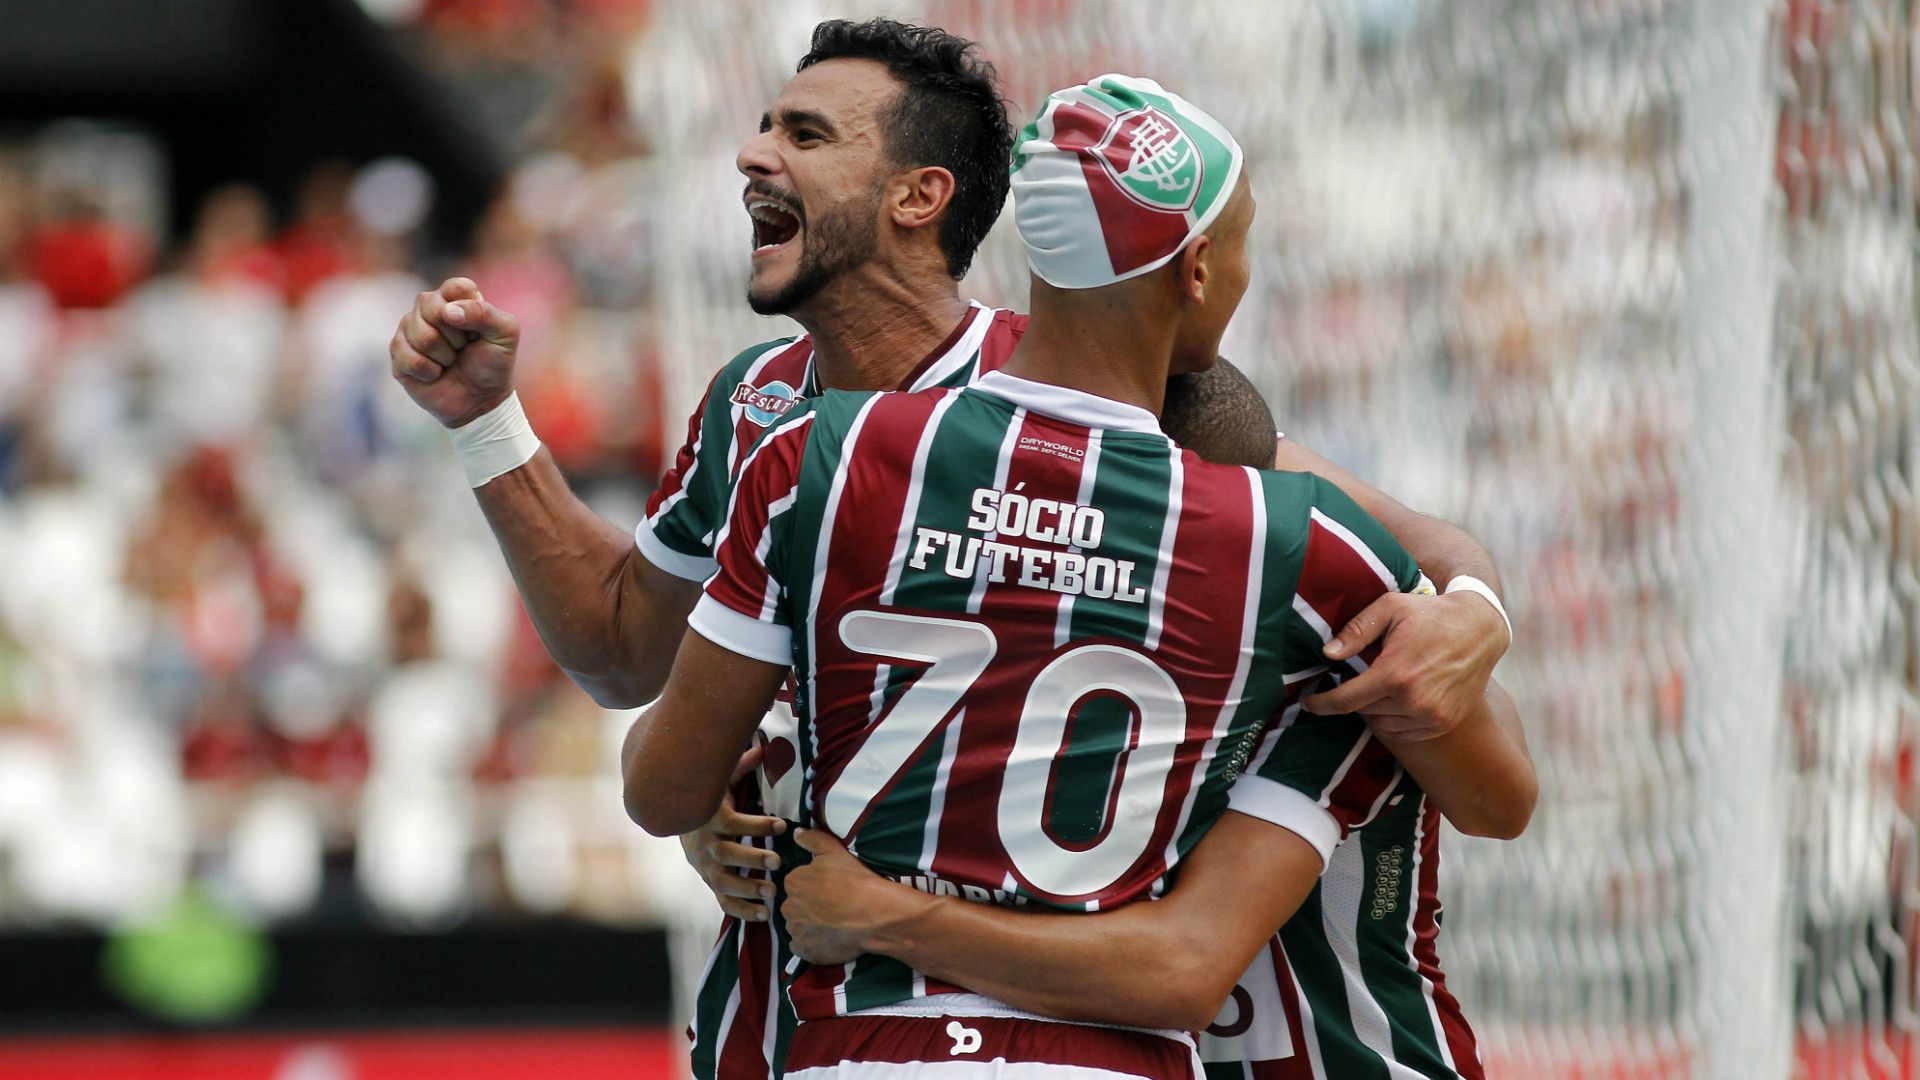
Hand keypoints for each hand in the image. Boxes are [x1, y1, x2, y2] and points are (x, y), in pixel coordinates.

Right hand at [389, 276, 520, 427]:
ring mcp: (410, 329)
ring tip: (450, 361)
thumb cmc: (493, 364)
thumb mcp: (505, 335)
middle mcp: (430, 308)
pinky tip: (435, 373)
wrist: (479, 402)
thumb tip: (447, 311)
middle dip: (455, 336)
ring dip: (443, 355)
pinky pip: (406, 354)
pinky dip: (428, 370)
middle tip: (463, 348)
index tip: (477, 331)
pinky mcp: (398, 352)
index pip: (456, 286)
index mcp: (457, 298)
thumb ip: (484, 313)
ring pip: (419, 333)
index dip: (468, 309)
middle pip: (430, 305)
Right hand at [679, 748, 785, 920]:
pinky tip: (763, 916)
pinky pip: (722, 901)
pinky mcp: (709, 882)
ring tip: (772, 892)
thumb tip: (761, 747)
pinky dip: (741, 911)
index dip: (756, 824)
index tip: (782, 824)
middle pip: (726, 855)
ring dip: (747, 889)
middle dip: (752, 859)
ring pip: (723, 882)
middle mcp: (706, 845)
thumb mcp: (719, 781)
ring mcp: (706, 867)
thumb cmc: (709, 798)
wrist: (678, 823)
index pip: (733, 823)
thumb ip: (739, 767)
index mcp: (710, 819)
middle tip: (778, 862)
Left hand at [783, 828, 923, 965]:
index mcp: (793, 881)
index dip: (814, 887)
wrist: (874, 915)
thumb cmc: (856, 881)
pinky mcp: (804, 950)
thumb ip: (812, 839)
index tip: (831, 890)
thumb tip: (796, 833)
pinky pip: (802, 946)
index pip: (797, 883)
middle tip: (834, 907)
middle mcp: (788, 906)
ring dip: (810, 925)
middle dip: (809, 906)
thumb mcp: (835, 850)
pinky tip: (830, 938)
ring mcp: (795, 930)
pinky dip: (812, 944)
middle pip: (795, 905)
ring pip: (798, 926)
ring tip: (835, 924)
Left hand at [1300, 590, 1506, 739]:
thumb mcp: (1390, 608)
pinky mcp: (1443, 723)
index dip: (1321, 704)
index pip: (1346, 700)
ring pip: (1382, 723)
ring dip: (1375, 707)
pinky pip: (1403, 731)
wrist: (1480, 629)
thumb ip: (1356, 630)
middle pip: (1364, 710)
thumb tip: (1328, 654)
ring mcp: (1431, 716)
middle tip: (1364, 674)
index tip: (1307, 703)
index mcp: (1396, 674)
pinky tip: (1401, 696)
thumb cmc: (1430, 614)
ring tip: (1386, 682)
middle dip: (1357, 694)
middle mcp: (1414, 701)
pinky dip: (1395, 718)